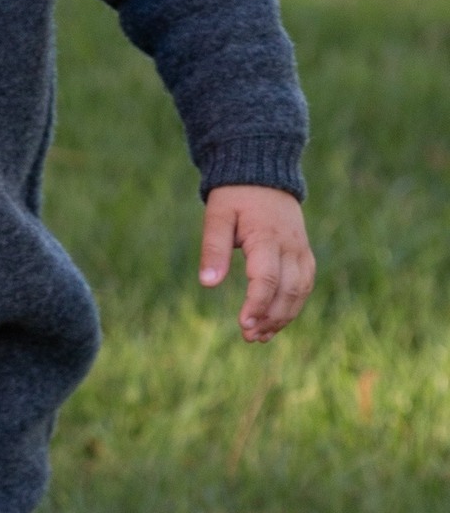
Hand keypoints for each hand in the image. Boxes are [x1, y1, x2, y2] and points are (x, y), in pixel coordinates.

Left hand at [199, 184, 314, 342]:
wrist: (263, 176)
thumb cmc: (235, 197)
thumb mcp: (217, 216)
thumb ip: (213, 248)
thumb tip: (208, 283)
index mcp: (266, 236)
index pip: (267, 278)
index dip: (257, 304)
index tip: (243, 325)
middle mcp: (290, 246)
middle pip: (288, 290)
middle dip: (270, 318)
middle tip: (248, 336)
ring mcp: (301, 250)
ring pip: (300, 292)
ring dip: (283, 317)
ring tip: (260, 336)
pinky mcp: (304, 254)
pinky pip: (304, 285)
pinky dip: (292, 306)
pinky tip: (274, 322)